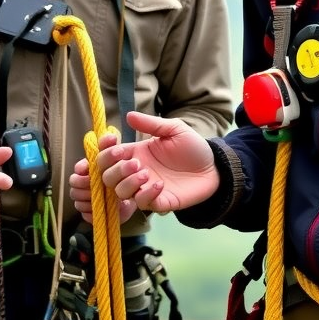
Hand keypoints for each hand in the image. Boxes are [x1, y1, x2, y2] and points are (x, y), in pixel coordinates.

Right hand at [75, 111, 220, 217]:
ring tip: (146, 173)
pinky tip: (160, 185)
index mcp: (136, 153)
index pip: (108, 155)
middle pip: (107, 176)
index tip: (114, 144)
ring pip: (120, 192)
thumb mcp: (174, 130)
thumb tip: (128, 116)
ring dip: (129, 183)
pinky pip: (142, 204)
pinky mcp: (158, 202)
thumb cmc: (193, 147)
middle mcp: (136, 172)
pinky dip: (147, 195)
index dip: (105, 151)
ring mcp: (145, 188)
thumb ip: (152, 124)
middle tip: (135, 162)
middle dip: (116, 169)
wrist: (214, 168)